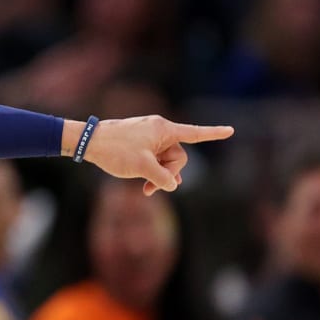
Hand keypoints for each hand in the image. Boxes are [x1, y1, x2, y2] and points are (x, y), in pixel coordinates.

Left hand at [76, 115, 233, 194]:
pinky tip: (146, 184)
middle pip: (178, 156)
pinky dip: (152, 170)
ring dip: (159, 175)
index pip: (194, 133)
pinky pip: (154, 158)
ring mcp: (149, 136)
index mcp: (163, 129)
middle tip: (152, 189)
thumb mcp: (142, 167)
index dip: (213, 134)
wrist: (88, 142)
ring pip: (165, 160)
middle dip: (169, 173)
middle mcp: (159, 130)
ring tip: (147, 190)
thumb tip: (172, 184)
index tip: (231, 130)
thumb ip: (162, 177)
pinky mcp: (140, 143)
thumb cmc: (115, 150)